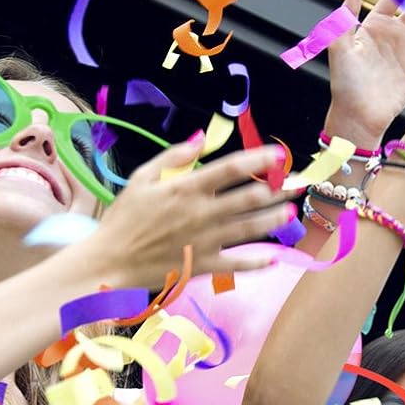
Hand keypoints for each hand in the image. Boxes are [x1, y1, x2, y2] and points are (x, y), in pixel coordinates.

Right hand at [91, 137, 292, 286]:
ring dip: (273, 219)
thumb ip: (173, 157)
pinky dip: (256, 262)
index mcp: (186, 188)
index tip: (278, 155)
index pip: (230, 168)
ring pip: (248, 228)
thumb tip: (201, 138)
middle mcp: (201, 213)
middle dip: (275, 189)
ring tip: (290, 212)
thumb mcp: (141, 178)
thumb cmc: (123, 219)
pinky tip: (274, 258)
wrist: (110, 261)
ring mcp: (204, 241)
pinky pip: (235, 264)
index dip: (257, 159)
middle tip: (295, 185)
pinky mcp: (202, 266)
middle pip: (247, 198)